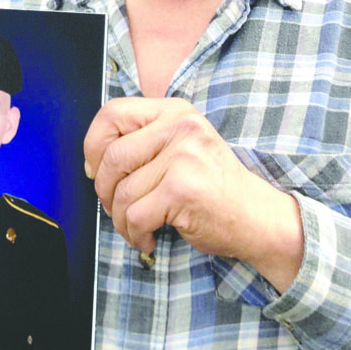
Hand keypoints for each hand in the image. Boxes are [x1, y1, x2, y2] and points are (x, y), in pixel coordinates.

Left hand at [82, 97, 303, 289]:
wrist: (258, 217)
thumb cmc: (213, 187)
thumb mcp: (182, 147)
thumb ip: (144, 143)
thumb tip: (92, 163)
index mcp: (175, 112)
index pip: (112, 112)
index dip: (94, 144)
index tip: (96, 170)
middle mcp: (180, 127)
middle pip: (111, 156)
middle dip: (103, 191)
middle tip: (115, 208)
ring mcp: (183, 157)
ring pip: (121, 192)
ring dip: (120, 220)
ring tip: (136, 228)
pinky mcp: (182, 189)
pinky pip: (135, 215)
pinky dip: (134, 234)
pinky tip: (148, 238)